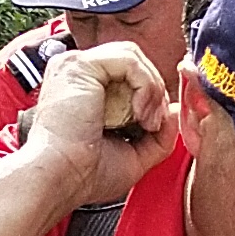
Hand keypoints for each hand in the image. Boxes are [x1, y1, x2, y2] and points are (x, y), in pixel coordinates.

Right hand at [25, 41, 177, 200]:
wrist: (60, 179)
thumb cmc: (84, 174)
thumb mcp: (133, 155)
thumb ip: (159, 134)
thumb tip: (175, 110)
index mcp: (83, 88)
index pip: (127, 72)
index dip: (149, 94)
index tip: (152, 127)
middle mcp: (76, 71)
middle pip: (133, 60)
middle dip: (154, 90)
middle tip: (151, 125)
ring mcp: (76, 65)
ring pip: (133, 56)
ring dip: (151, 88)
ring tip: (145, 120)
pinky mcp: (81, 66)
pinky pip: (129, 61)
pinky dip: (144, 85)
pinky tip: (137, 113)